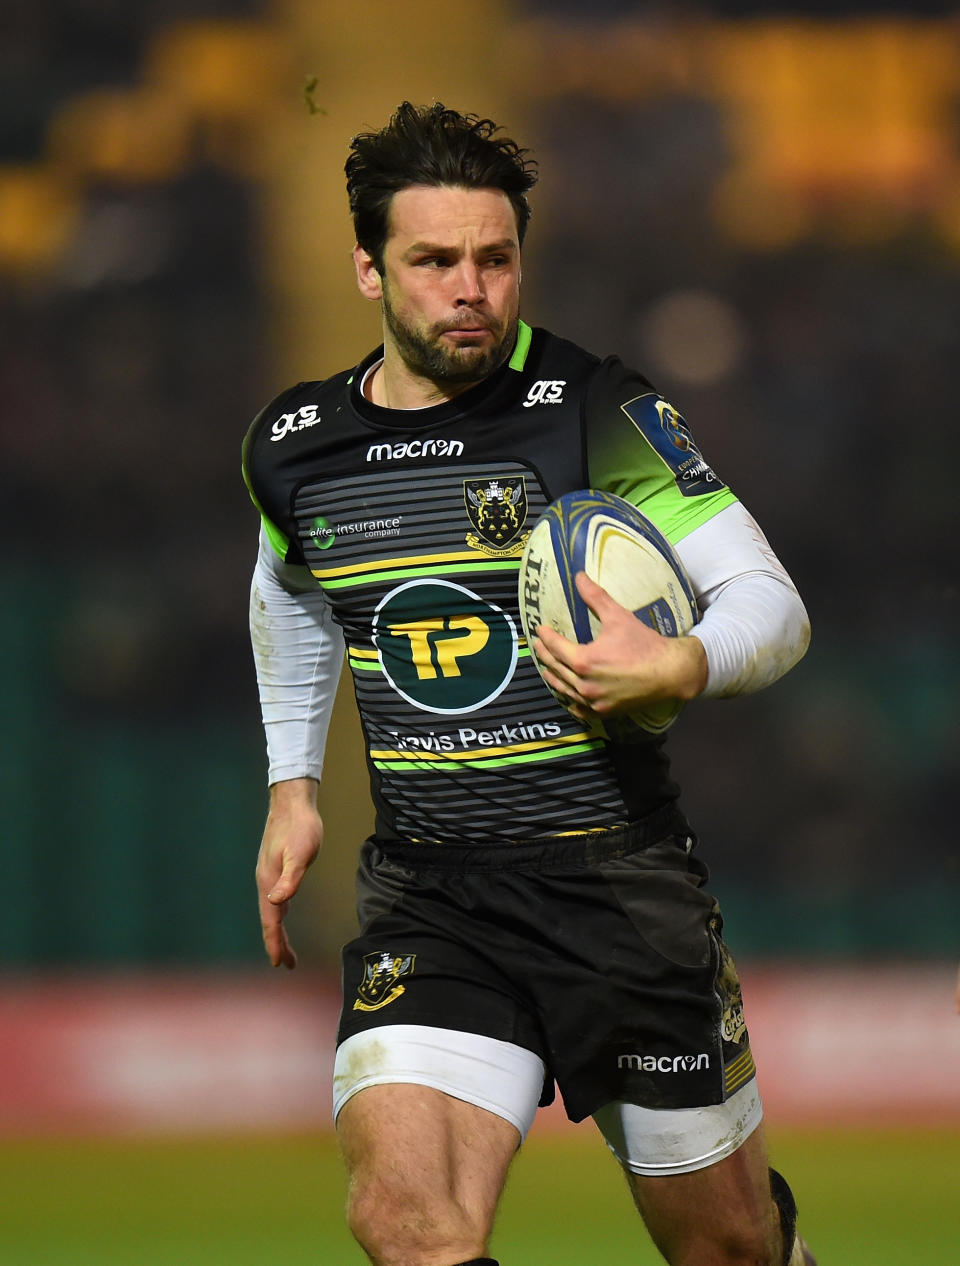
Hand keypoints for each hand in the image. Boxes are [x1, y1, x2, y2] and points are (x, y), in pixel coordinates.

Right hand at [255, 778, 322, 968]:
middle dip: (277, 943)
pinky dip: (279, 913)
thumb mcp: (300, 853)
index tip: (280, 963)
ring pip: (272, 910)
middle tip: (286, 964)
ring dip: (277, 930)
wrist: (292, 803)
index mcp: (270, 882)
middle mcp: (266, 882)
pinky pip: (275, 899)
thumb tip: (277, 902)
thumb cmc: (300, 828)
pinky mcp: (275, 867)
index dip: (275, 943)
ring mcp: (269, 875)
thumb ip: (291, 878)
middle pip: (270, 920)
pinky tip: (284, 912)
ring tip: (285, 948)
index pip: (271, 921)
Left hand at [532, 572, 706, 720]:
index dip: (546, 637)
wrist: (670, 671)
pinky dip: (571, 701)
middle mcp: (584, 684)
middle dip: (545, 655)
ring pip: (565, 690)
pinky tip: (568, 696)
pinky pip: (580, 709)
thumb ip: (595, 597)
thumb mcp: (618, 616)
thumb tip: (579, 577)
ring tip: (548, 669)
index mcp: (584, 661)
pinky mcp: (604, 711)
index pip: (555, 647)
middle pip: (556, 668)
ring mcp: (593, 701)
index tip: (541, 629)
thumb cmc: (644, 644)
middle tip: (539, 646)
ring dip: (554, 678)